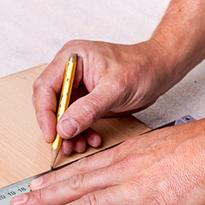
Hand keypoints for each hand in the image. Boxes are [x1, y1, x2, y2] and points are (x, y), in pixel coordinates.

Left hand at [10, 115, 204, 204]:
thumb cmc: (198, 143)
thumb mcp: (159, 142)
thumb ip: (139, 156)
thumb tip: (130, 163)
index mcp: (125, 155)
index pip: (82, 168)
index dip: (54, 179)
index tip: (35, 186)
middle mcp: (124, 172)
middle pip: (75, 185)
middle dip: (43, 197)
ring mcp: (137, 192)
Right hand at [32, 39, 174, 154]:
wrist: (160, 70)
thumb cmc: (141, 68)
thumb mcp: (115, 89)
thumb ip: (88, 109)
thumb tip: (65, 127)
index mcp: (72, 58)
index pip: (45, 88)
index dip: (45, 114)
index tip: (52, 134)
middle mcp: (71, 70)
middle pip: (50, 102)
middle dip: (56, 126)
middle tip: (63, 145)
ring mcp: (78, 84)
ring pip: (62, 113)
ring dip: (68, 132)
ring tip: (78, 146)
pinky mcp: (87, 98)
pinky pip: (76, 118)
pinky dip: (81, 131)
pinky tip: (91, 139)